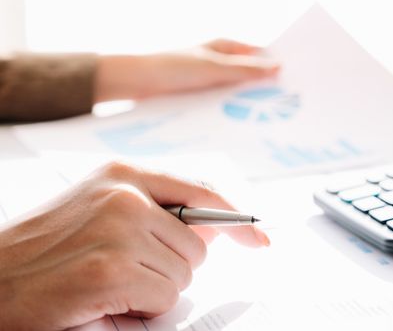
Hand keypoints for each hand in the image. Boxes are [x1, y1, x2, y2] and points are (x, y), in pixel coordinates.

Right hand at [0, 162, 268, 330]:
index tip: (257, 236)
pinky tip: (104, 297)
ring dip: (156, 287)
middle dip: (173, 264)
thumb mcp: (102, 209)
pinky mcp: (111, 268)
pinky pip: (164, 296)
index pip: (202, 191)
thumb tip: (216, 231)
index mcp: (122, 172)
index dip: (235, 217)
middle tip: (127, 269)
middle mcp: (124, 192)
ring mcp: (118, 228)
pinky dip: (142, 307)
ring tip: (111, 281)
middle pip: (198, 242)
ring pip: (185, 272)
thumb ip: (158, 211)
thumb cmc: (48, 249)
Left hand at [95, 39, 279, 101]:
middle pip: (251, 76)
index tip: (297, 82)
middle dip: (267, 89)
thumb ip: (244, 70)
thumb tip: (277, 68)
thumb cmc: (171, 68)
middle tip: (288, 105)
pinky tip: (243, 124)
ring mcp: (212, 82)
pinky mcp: (202, 98)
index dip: (278, 67)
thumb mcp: (212, 68)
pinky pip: (223, 105)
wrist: (136, 84)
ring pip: (238, 93)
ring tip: (269, 118)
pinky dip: (233, 112)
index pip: (261, 55)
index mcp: (226, 48)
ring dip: (250, 103)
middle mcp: (221, 64)